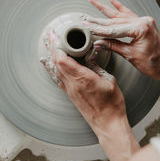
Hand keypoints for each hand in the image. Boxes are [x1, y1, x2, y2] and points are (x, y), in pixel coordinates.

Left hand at [41, 31, 139, 160]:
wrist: (108, 124)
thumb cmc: (112, 104)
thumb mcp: (109, 80)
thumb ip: (97, 66)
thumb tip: (89, 56)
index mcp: (83, 79)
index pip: (63, 60)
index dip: (56, 47)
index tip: (55, 36)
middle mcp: (73, 85)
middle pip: (56, 63)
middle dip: (51, 48)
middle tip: (49, 36)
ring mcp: (70, 90)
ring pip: (55, 70)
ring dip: (50, 57)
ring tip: (47, 45)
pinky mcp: (70, 95)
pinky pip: (57, 79)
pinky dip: (52, 69)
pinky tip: (48, 64)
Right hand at [84, 0, 159, 81]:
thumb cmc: (153, 63)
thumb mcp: (130, 55)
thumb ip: (112, 46)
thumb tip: (98, 43)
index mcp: (140, 28)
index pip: (114, 29)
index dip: (99, 29)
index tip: (88, 27)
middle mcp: (142, 21)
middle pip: (115, 20)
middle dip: (98, 19)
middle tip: (85, 17)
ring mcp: (143, 20)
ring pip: (119, 14)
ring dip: (104, 8)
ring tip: (92, 0)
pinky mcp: (143, 22)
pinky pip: (128, 13)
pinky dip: (119, 6)